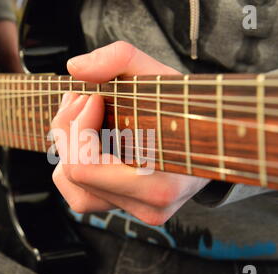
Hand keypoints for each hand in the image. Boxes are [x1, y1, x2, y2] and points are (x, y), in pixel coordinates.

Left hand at [51, 41, 209, 225]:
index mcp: (159, 185)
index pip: (85, 167)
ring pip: (72, 186)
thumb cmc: (184, 110)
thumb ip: (120, 59)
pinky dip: (73, 165)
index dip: (79, 126)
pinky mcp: (126, 208)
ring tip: (82, 116)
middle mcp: (148, 207)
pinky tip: (87, 140)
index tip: (94, 97)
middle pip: (74, 174)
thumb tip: (75, 67)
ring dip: (68, 147)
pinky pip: (80, 194)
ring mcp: (135, 211)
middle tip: (82, 98)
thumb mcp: (160, 76)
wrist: (208, 140)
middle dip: (69, 130)